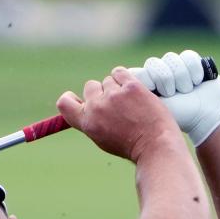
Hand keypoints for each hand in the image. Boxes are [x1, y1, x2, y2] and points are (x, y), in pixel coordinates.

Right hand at [56, 67, 181, 162]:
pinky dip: (124, 78)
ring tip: (130, 103)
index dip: (71, 97)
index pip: (64, 102)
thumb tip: (87, 104)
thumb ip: (92, 120)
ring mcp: (114, 95)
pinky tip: (132, 89)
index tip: (82, 98)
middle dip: (100, 92)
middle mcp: (97, 107)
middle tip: (117, 104)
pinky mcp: (130, 86)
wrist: (155, 146)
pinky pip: (120, 72)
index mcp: (87, 122)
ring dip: (116, 87)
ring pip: (108, 80)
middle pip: (90, 86)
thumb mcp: (102, 138)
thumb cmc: (130, 146)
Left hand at [131, 50, 219, 145]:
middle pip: (152, 63)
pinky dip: (193, 71)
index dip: (147, 80)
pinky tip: (197, 83)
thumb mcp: (151, 109)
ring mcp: (174, 68)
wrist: (205, 118)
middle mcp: (158, 74)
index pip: (137, 71)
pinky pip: (187, 56)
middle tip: (171, 95)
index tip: (155, 93)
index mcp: (145, 85)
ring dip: (180, 77)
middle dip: (164, 80)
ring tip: (186, 92)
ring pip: (170, 58)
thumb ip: (133, 97)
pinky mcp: (191, 62)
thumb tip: (117, 86)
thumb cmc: (177, 117)